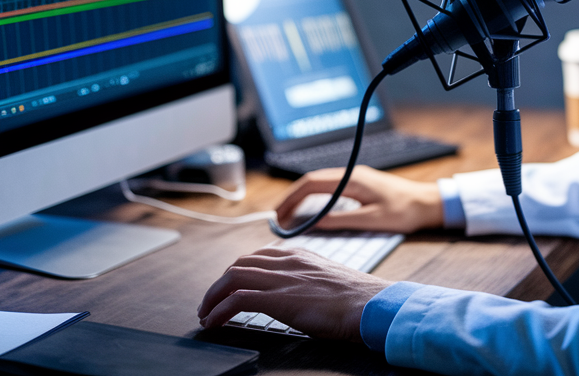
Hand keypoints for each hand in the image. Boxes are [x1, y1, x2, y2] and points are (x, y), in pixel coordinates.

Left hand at [197, 247, 390, 341]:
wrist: (371, 305)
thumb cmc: (360, 299)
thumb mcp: (332, 280)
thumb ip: (313, 280)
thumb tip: (304, 294)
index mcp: (302, 256)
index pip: (259, 256)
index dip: (239, 270)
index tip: (231, 285)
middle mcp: (288, 262)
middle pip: (240, 263)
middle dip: (220, 283)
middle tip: (212, 301)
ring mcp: (282, 279)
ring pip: (232, 277)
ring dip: (212, 296)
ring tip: (207, 313)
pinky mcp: (278, 299)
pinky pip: (236, 300)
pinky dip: (219, 311)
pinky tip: (214, 322)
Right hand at [275, 165, 443, 233]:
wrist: (428, 203)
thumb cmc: (405, 212)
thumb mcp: (371, 221)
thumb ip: (341, 220)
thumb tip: (313, 222)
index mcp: (352, 179)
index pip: (312, 183)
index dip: (291, 197)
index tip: (278, 213)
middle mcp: (351, 175)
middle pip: (312, 182)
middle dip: (292, 199)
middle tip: (278, 219)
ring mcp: (355, 179)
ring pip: (320, 185)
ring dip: (302, 199)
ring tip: (289, 217)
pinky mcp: (360, 186)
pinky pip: (330, 189)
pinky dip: (315, 199)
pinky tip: (311, 212)